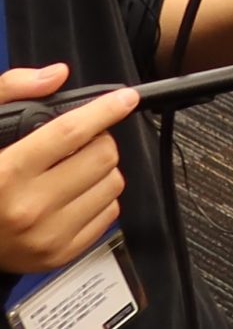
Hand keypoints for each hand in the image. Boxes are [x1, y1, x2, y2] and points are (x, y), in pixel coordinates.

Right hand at [0, 66, 135, 274]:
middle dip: (98, 141)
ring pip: (113, 184)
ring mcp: (47, 235)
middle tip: (79, 143)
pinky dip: (98, 198)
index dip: (103, 110)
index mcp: (5, 173)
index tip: (125, 99)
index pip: (70, 132)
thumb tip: (56, 75)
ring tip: (73, 169)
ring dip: (101, 170)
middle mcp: (28, 207)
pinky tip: (72, 195)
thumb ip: (10, 92)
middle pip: (101, 156)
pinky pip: (110, 213)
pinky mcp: (61, 254)